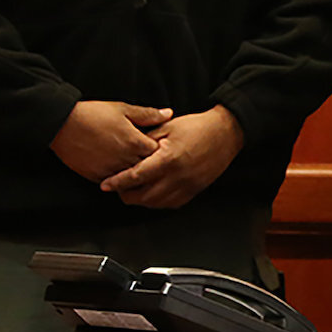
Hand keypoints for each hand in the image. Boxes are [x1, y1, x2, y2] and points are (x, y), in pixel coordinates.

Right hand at [51, 100, 171, 182]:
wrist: (62, 124)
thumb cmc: (93, 114)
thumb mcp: (123, 109)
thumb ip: (148, 114)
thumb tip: (168, 114)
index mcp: (135, 142)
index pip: (158, 153)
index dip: (160, 150)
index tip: (158, 147)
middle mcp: (125, 159)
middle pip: (147, 168)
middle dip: (149, 164)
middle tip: (151, 160)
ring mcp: (111, 170)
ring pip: (131, 178)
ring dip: (134, 173)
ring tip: (132, 164)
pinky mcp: (97, 176)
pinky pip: (114, 183)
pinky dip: (118, 179)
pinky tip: (118, 171)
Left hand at [103, 105, 244, 208]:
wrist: (226, 133)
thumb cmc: (197, 127)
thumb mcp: (167, 127)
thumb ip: (147, 141)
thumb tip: (128, 152)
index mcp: (168, 158)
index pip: (136, 176)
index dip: (118, 182)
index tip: (106, 185)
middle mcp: (178, 176)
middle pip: (143, 196)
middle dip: (126, 194)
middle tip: (118, 188)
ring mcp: (187, 185)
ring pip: (156, 203)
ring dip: (141, 200)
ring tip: (133, 191)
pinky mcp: (195, 190)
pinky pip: (171, 204)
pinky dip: (158, 202)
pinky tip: (153, 194)